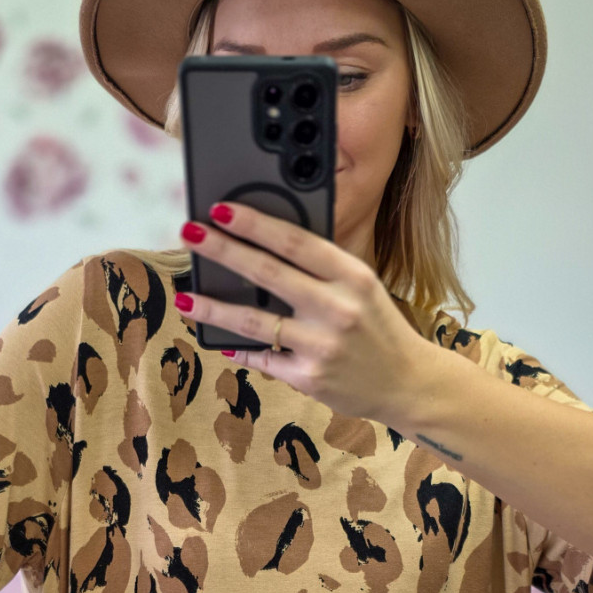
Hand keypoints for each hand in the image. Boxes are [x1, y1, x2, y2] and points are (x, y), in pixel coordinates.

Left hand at [177, 201, 438, 423]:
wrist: (407, 383)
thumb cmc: (377, 327)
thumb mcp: (362, 287)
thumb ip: (322, 269)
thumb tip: (263, 248)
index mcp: (352, 276)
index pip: (294, 241)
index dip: (252, 223)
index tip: (220, 209)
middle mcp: (337, 308)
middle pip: (267, 273)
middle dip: (222, 250)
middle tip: (190, 233)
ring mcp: (321, 346)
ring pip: (253, 321)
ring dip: (212, 307)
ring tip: (185, 297)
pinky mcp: (309, 379)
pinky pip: (262, 358)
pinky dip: (238, 347)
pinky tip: (217, 337)